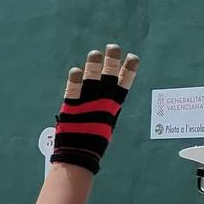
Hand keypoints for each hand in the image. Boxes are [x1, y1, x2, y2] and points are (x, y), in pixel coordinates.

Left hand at [50, 44, 140, 173]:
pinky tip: (75, 70)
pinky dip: (74, 82)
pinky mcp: (70, 108)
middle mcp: (101, 104)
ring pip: (91, 82)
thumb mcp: (104, 120)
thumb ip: (105, 105)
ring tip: (95, 54)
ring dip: (93, 67)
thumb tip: (110, 89)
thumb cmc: (92, 139)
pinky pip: (73, 92)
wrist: (78, 155)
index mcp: (112, 107)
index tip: (133, 57)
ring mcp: (86, 105)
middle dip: (112, 63)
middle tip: (113, 47)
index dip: (128, 71)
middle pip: (108, 80)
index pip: (123, 86)